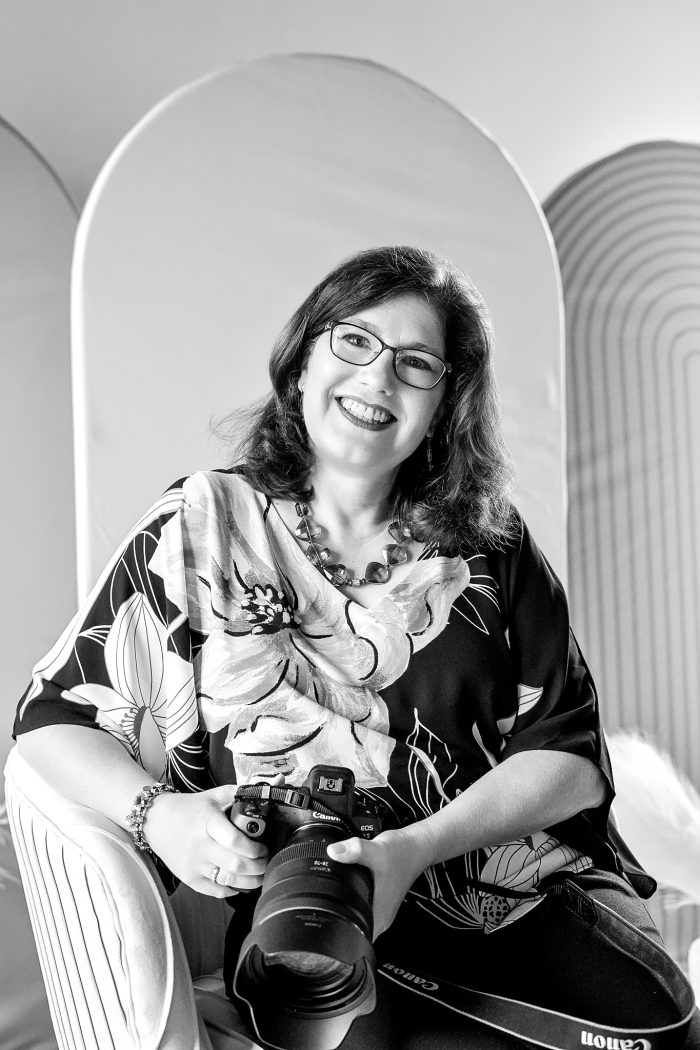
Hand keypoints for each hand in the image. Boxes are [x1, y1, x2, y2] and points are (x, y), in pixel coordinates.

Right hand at [143, 785, 268, 897]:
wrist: (157, 820)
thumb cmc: (192, 807)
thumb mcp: (217, 795)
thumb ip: (247, 790)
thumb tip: (280, 781)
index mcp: (209, 822)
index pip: (236, 841)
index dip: (255, 848)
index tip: (265, 846)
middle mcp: (201, 846)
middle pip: (236, 865)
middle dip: (259, 866)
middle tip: (267, 861)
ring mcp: (194, 864)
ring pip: (229, 881)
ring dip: (251, 882)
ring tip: (260, 874)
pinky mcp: (188, 878)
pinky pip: (215, 891)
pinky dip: (232, 890)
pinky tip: (240, 883)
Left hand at [326, 826, 433, 937]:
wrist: (416, 846)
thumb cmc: (402, 853)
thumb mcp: (376, 851)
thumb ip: (355, 851)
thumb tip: (334, 852)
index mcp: (379, 915)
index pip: (355, 941)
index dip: (337, 936)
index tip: (325, 920)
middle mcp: (381, 917)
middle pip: (354, 931)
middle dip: (337, 919)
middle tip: (328, 900)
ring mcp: (382, 910)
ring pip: (359, 919)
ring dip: (347, 908)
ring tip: (341, 891)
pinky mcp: (381, 901)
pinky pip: (363, 907)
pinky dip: (356, 898)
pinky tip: (353, 886)